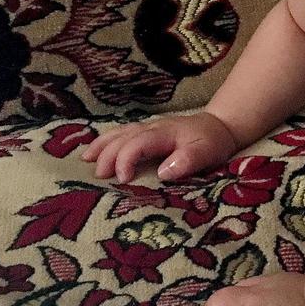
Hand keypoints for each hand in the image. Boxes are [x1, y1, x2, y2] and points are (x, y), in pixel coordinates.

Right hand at [80, 111, 239, 182]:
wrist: (219, 126)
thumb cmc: (212, 142)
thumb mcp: (208, 152)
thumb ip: (189, 160)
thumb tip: (163, 172)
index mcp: (165, 133)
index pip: (139, 143)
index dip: (126, 159)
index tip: (122, 179)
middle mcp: (152, 127)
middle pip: (124, 138)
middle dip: (108, 155)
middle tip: (99, 176)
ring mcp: (147, 127)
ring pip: (119, 133)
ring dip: (101, 146)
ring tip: (85, 160)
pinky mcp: (145, 131)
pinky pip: (121, 133)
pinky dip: (105, 141)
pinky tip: (93, 151)